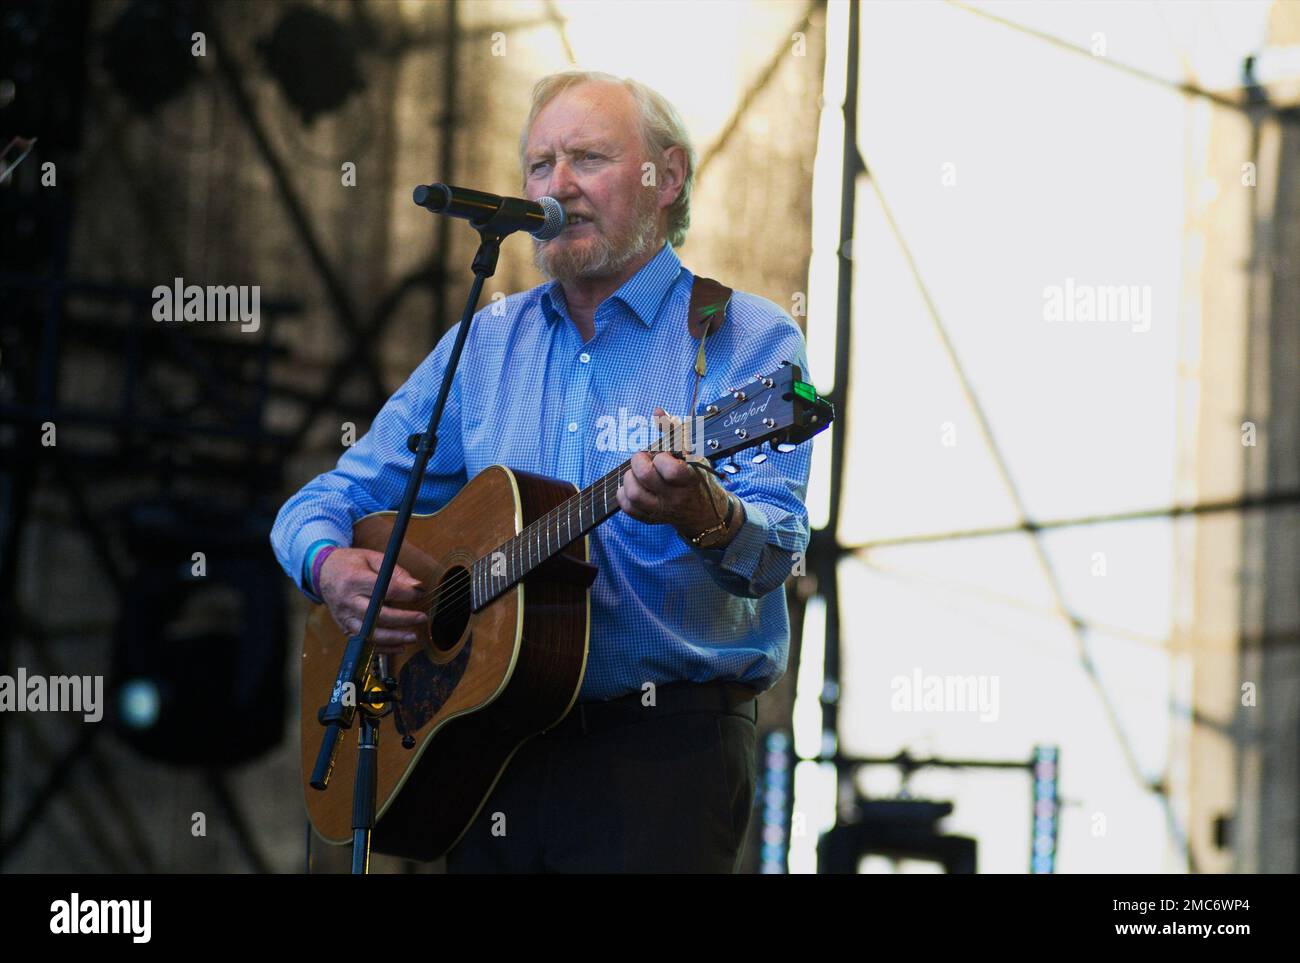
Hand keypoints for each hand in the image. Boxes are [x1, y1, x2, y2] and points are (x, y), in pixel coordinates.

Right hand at [318, 548, 427, 653]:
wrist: (323, 573)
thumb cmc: (351, 564)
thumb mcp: (373, 558)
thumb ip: (395, 572)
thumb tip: (416, 586)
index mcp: (355, 580)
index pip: (386, 590)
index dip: (406, 594)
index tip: (420, 593)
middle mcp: (348, 601)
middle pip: (379, 615)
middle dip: (404, 619)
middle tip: (422, 618)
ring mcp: (345, 617)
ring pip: (371, 633)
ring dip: (394, 638)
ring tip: (413, 637)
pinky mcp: (344, 627)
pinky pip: (364, 642)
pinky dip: (383, 648)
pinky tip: (399, 647)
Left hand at [616, 407, 729, 537]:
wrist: (703, 512)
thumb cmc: (696, 476)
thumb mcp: (692, 453)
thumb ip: (674, 430)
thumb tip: (657, 411)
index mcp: (689, 479)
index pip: (671, 470)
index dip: (662, 458)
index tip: (664, 455)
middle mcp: (675, 497)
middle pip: (646, 478)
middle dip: (639, 462)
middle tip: (644, 459)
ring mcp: (661, 510)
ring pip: (634, 494)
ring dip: (629, 478)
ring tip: (637, 473)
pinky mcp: (650, 519)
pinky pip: (628, 508)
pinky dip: (624, 494)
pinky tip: (633, 486)